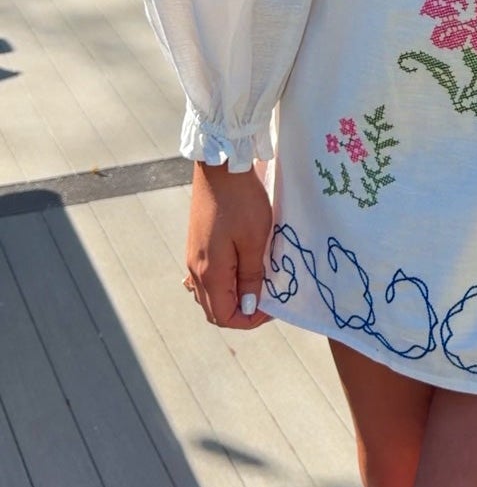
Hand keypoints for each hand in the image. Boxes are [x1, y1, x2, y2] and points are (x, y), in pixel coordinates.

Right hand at [183, 161, 272, 328]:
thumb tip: (248, 306)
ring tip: (257, 284)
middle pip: (214, 309)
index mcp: (209, 272)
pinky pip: (207, 276)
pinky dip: (224, 282)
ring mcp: (193, 255)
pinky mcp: (197, 243)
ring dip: (232, 296)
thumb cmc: (242, 201)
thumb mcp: (255, 240)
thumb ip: (251, 276)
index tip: (273, 307)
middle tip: (268, 298)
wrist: (220, 166)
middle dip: (242, 311)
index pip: (224, 316)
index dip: (249, 320)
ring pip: (209, 293)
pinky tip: (241, 269)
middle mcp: (195, 268)